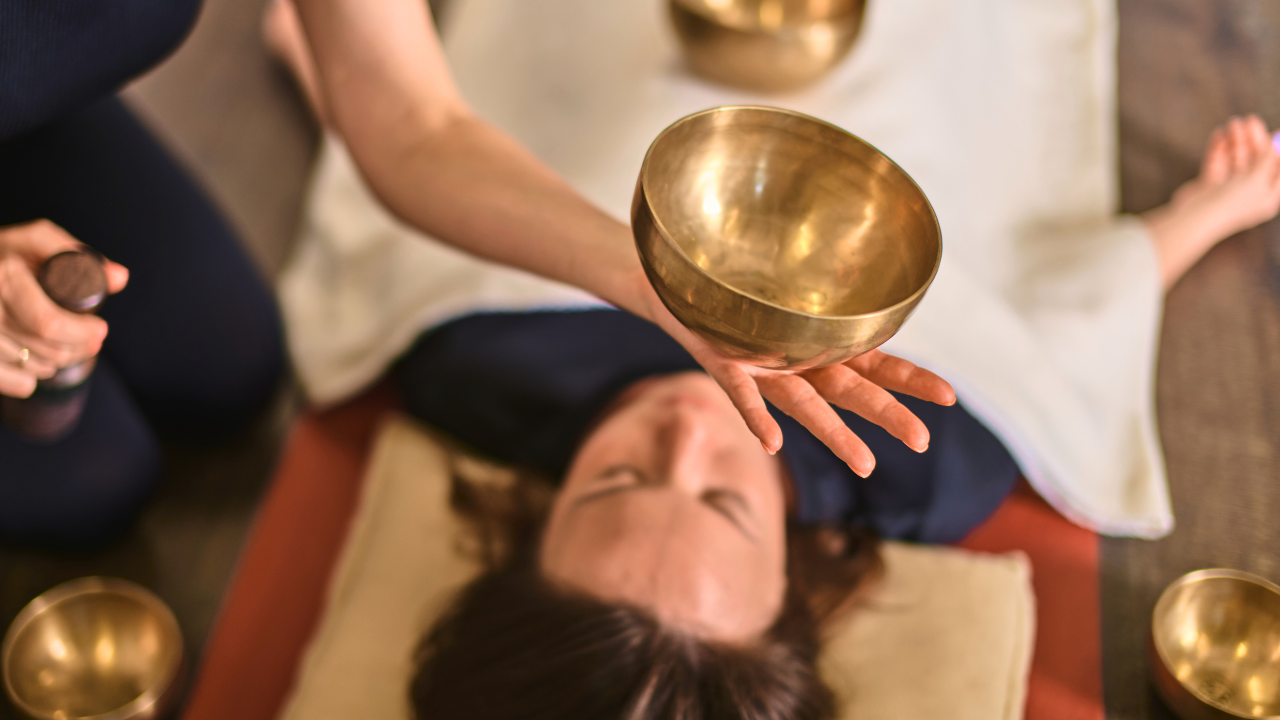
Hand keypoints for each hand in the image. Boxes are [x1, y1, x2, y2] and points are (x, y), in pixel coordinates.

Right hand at [0, 220, 128, 398]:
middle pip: (46, 350)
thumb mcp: (35, 240)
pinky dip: (29, 380)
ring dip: (57, 361)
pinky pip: (14, 383)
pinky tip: (36, 364)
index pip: (49, 323)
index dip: (81, 332)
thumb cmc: (5, 254)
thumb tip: (120, 277)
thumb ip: (76, 254)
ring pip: (33, 367)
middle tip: (93, 340)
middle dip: (79, 348)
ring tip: (64, 344)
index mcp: (5, 280)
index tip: (100, 329)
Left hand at [635, 277, 955, 477]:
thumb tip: (871, 251)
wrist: (672, 285)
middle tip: (921, 442)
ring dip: (833, 434)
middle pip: (850, 391)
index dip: (911, 381)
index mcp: (819, 343)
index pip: (877, 365)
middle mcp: (797, 361)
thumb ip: (825, 287)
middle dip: (886, 415)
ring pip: (804, 404)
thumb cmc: (736, 287)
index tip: (949, 398)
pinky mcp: (723, 365)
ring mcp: (762, 367)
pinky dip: (758, 417)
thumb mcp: (789, 283)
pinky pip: (742, 395)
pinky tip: (774, 443)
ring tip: (865, 465)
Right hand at [1148, 115, 1279, 287]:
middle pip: (1256, 160)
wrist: (1196, 218)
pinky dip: (1219, 148)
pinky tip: (1219, 134)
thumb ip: (1268, 159)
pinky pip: (1218, 161)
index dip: (1276, 149)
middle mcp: (1250, 192)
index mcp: (1267, 197)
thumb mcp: (1258, 179)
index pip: (1276, 168)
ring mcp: (1229, 188)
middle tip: (1250, 119)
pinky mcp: (1210, 184)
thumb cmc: (1232, 203)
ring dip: (1236, 140)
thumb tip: (1277, 140)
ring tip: (1233, 123)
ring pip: (1236, 159)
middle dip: (1253, 140)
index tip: (1276, 130)